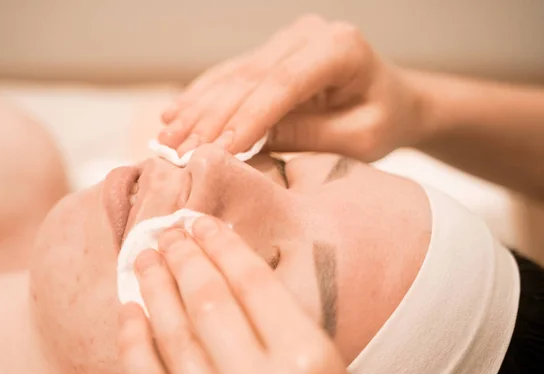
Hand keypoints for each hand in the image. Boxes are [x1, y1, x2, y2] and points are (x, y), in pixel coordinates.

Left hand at [117, 216, 363, 373]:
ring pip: (175, 335)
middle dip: (184, 258)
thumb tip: (229, 268)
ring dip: (154, 290)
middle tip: (166, 230)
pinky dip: (134, 345)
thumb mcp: (328, 367)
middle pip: (210, 300)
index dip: (221, 244)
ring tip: (143, 257)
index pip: (252, 281)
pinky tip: (129, 312)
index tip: (201, 221)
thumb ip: (283, 323)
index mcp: (308, 361)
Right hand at [157, 14, 427, 161]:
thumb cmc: (383, 121)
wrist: (395, 100)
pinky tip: (174, 114)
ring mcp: (287, 40)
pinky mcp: (272, 53)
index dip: (246, 118)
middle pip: (249, 78)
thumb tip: (245, 141)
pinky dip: (202, 97)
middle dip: (210, 118)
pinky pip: (231, 75)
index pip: (282, 84)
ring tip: (165, 138)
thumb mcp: (357, 139)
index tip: (216, 151)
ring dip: (197, 109)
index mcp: (339, 49)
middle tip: (176, 151)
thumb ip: (306, 135)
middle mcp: (307, 35)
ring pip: (232, 76)